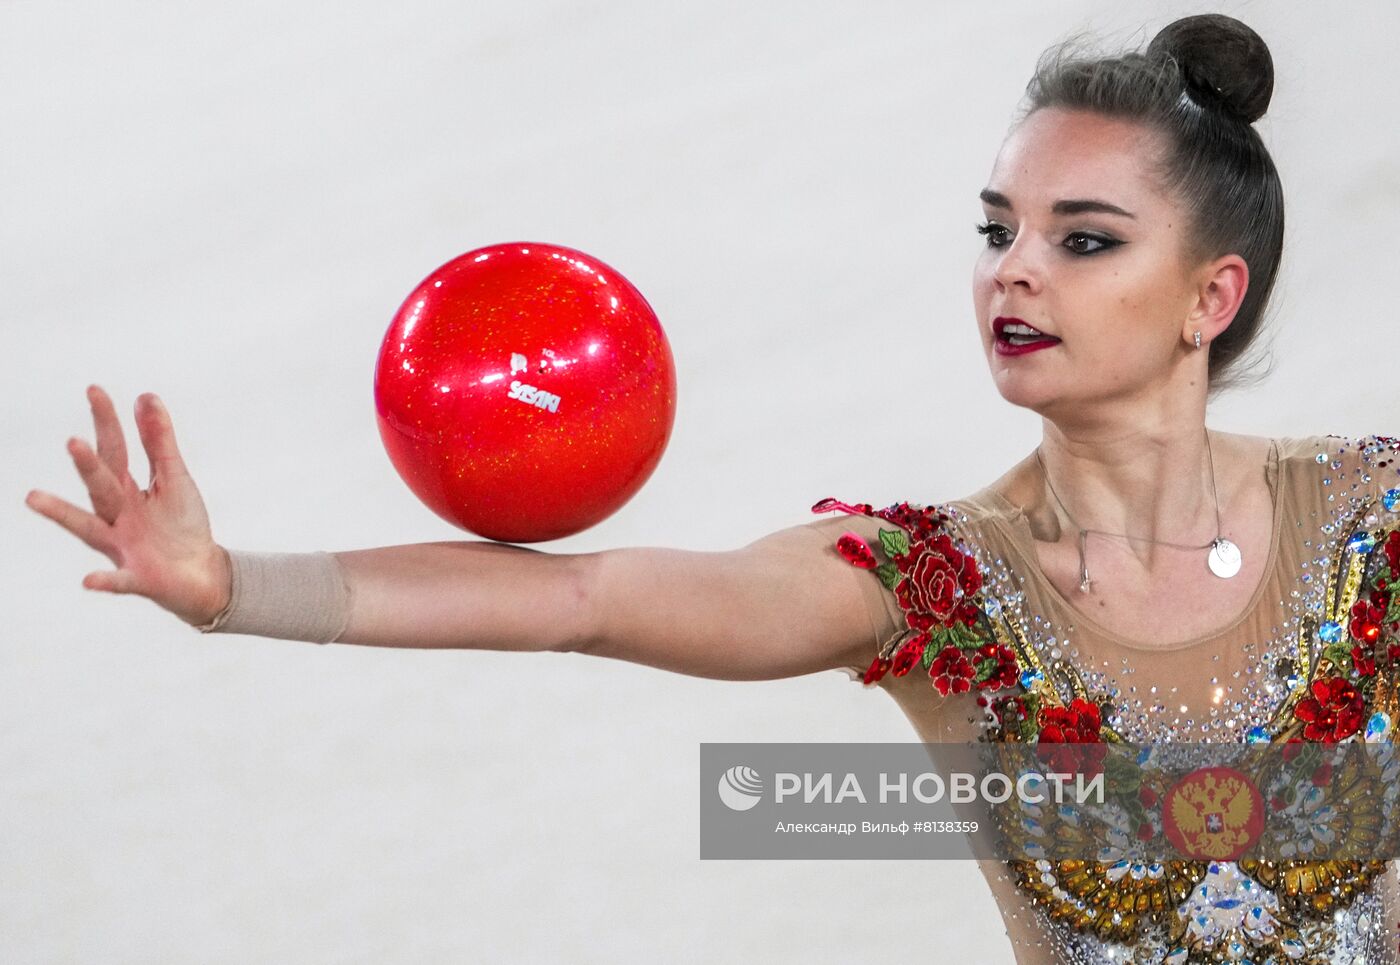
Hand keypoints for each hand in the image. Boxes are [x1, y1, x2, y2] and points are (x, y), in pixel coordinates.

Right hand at [25, 385, 231, 626]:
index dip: (106, 421)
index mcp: (127, 489)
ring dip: (63, 515)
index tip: (94, 390)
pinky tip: (89, 581)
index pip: (114, 449)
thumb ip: (159, 442)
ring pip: (89, 529)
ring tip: (33, 498)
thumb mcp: (174, 478)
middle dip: (88, 466)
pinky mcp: (138, 578)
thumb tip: (144, 396)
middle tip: (73, 442)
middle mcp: (116, 515)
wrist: (202, 573)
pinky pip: (119, 581)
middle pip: (101, 485)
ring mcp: (122, 547)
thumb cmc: (182, 524)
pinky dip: (105, 581)